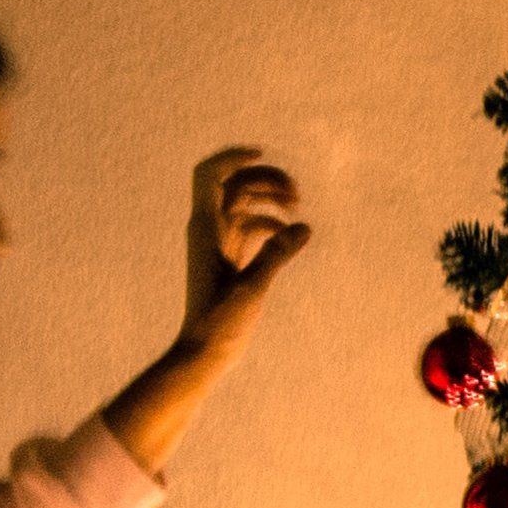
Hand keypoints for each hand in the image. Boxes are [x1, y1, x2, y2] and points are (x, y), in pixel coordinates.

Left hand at [180, 147, 309, 365]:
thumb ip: (277, 254)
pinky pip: (250, 227)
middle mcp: (209, 228)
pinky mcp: (229, 257)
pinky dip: (270, 223)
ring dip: (270, 199)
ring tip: (297, 209)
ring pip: (244, 203)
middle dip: (265, 179)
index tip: (263, 154)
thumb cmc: (219, 322)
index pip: (210, 174)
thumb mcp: (252, 287)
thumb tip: (303, 227)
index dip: (233, 157)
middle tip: (296, 194)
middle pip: (234, 183)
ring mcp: (218, 242)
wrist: (204, 352)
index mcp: (205, 227)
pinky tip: (290, 235)